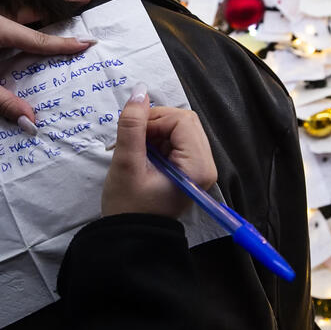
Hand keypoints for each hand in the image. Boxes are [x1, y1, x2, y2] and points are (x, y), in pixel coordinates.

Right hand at [102, 84, 216, 217]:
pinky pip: (176, 140)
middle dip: (155, 124)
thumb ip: (132, 126)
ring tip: (137, 151)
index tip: (132, 135)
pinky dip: (157, 140)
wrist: (131, 238)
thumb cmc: (128, 207)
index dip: (154, 119)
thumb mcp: (125, 164)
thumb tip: (139, 91)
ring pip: (179, 128)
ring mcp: (198, 167)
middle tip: (133, 141)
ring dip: (154, 132)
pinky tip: (144, 156)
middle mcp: (205, 165)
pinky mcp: (189, 169)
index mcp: (197, 167)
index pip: (182, 120)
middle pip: (184, 121)